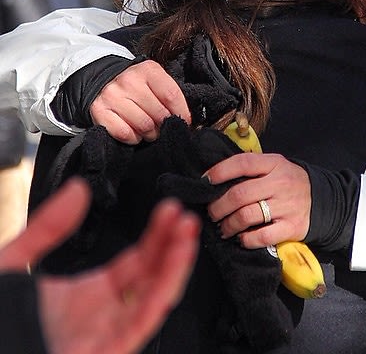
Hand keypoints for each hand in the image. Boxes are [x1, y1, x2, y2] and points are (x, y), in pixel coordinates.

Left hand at [0, 178, 200, 353]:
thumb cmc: (0, 321)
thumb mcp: (17, 262)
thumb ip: (48, 227)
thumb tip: (78, 188)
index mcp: (90, 295)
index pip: (138, 260)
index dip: (157, 234)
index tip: (169, 209)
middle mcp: (106, 313)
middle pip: (153, 275)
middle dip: (173, 245)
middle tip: (185, 217)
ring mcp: (108, 332)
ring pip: (156, 297)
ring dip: (176, 265)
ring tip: (188, 234)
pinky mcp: (109, 349)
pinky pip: (144, 321)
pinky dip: (163, 293)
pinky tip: (174, 267)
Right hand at [89, 60, 191, 142]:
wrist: (103, 80)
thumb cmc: (138, 85)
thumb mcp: (155, 80)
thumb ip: (170, 95)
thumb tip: (187, 120)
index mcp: (148, 70)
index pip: (171, 95)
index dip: (181, 113)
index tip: (184, 121)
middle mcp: (129, 81)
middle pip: (158, 113)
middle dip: (165, 125)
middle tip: (164, 127)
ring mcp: (112, 96)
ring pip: (143, 125)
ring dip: (151, 134)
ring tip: (151, 131)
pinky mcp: (99, 111)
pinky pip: (124, 133)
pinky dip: (134, 138)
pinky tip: (136, 133)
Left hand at [205, 153, 310, 248]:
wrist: (321, 199)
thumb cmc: (287, 182)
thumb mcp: (274, 166)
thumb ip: (251, 168)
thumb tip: (214, 177)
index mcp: (274, 163)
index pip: (242, 163)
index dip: (220, 172)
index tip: (205, 181)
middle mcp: (280, 183)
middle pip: (239, 194)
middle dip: (218, 206)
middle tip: (212, 213)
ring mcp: (286, 206)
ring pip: (246, 216)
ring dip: (228, 225)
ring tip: (224, 228)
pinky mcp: (291, 227)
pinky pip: (262, 237)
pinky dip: (246, 240)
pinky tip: (242, 238)